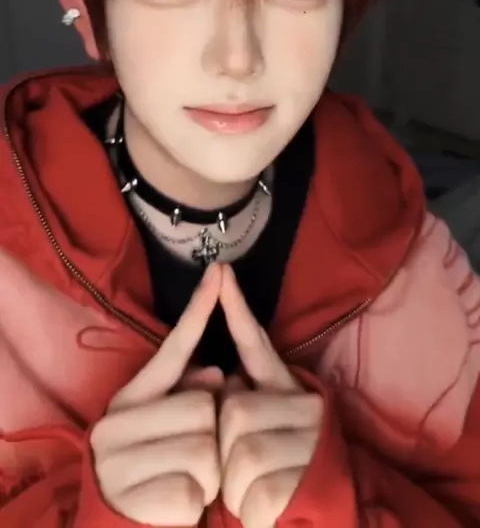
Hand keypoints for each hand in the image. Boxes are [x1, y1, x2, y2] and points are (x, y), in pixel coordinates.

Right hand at [90, 263, 223, 526]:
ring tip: (181, 482)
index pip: (172, 349)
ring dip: (208, 473)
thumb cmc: (153, 472)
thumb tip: (213, 374)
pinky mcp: (141, 503)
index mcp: (128, 400)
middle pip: (202, 407)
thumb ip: (188, 395)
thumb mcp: (167, 429)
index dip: (199, 310)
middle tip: (185, 458)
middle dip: (209, 435)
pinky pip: (197, 490)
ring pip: (205, 449)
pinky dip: (197, 503)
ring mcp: (122, 465)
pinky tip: (176, 507)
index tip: (220, 272)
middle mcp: (115, 425)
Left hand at [219, 264, 322, 527]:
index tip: (222, 273)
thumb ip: (244, 400)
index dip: (238, 311)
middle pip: (236, 413)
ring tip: (257, 492)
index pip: (258, 346)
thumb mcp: (264, 430)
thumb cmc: (286, 472)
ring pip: (243, 455)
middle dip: (225, 449)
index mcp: (290, 390)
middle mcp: (308, 408)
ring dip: (235, 485)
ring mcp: (311, 445)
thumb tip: (218, 377)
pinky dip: (250, 511)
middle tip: (245, 469)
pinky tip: (267, 511)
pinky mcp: (309, 485)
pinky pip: (254, 495)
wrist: (328, 517)